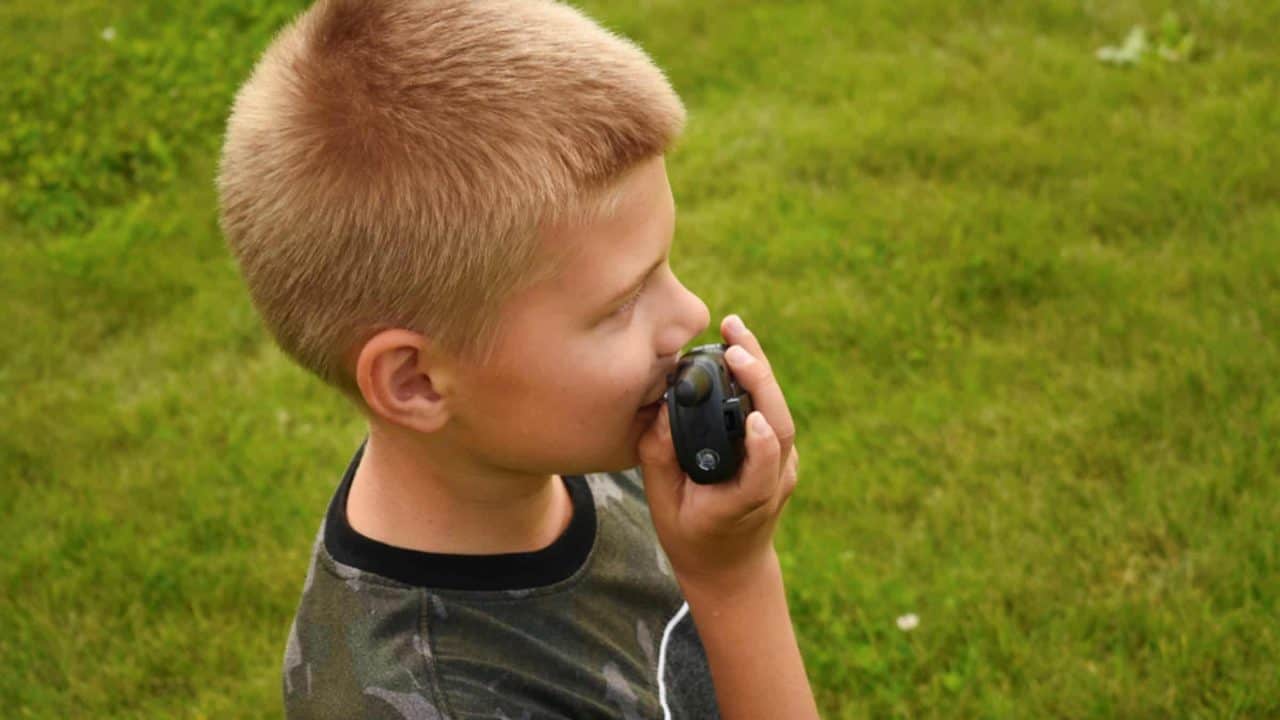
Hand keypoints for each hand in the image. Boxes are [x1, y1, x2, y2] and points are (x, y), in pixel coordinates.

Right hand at [637, 314, 799, 592]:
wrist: (731, 566)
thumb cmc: (691, 537)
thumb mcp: (663, 506)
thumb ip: (660, 460)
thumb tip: (663, 412)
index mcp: (742, 503)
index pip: (762, 472)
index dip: (762, 447)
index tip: (753, 420)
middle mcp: (772, 483)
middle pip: (780, 426)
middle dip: (761, 380)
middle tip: (735, 342)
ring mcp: (784, 467)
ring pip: (781, 412)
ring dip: (760, 369)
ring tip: (734, 331)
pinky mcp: (783, 453)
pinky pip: (774, 411)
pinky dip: (758, 379)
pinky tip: (739, 351)